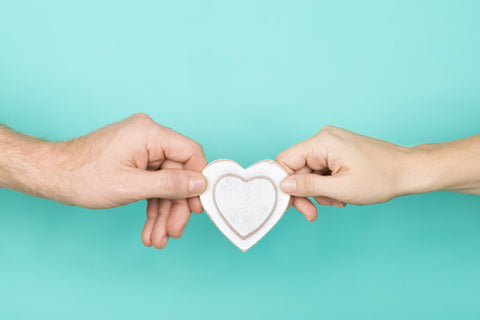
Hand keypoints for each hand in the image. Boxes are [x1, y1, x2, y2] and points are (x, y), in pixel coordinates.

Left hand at [4, 113, 207, 248]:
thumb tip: (200, 184)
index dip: (198, 181)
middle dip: (175, 206)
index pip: (190, 153)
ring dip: (163, 212)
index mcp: (149, 133)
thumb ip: (169, 185)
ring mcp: (141, 148)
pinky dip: (152, 205)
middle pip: (177, 173)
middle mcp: (148, 136)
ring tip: (159, 238)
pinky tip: (151, 228)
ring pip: (165, 182)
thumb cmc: (82, 176)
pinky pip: (152, 183)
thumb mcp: (131, 186)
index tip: (197, 207)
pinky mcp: (135, 160)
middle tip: (174, 231)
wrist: (52, 175)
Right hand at [276, 126, 428, 221]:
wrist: (409, 170)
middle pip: (296, 168)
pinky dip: (326, 185)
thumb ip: (308, 186)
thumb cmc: (381, 178)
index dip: (282, 184)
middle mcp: (323, 138)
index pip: (285, 160)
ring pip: (308, 172)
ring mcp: (331, 143)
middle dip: (303, 193)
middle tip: (311, 214)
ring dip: (318, 191)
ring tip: (337, 201)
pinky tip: (340, 194)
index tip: (289, 206)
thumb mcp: (341, 188)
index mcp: (322, 142)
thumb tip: (282, 185)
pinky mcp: (337, 150)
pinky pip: (320, 169)